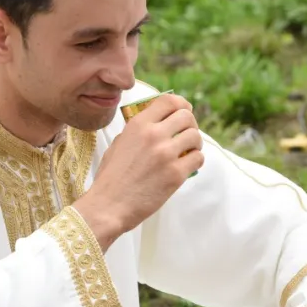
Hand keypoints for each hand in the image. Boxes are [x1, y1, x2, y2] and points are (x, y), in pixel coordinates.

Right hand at [73, 93, 203, 248]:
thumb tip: (155, 124)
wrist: (109, 205)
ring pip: (195, 136)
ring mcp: (166, 154)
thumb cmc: (111, 178)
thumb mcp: (118, 145)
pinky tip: (188, 165)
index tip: (184, 111)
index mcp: (138, 124)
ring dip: (195, 143)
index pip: (169, 100)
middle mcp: (153, 135)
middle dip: (190, 124)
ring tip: (188, 151)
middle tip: (186, 135)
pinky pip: (198, 158)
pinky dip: (196, 160)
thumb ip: (136, 132)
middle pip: (187, 116)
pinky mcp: (175, 174)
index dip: (181, 104)